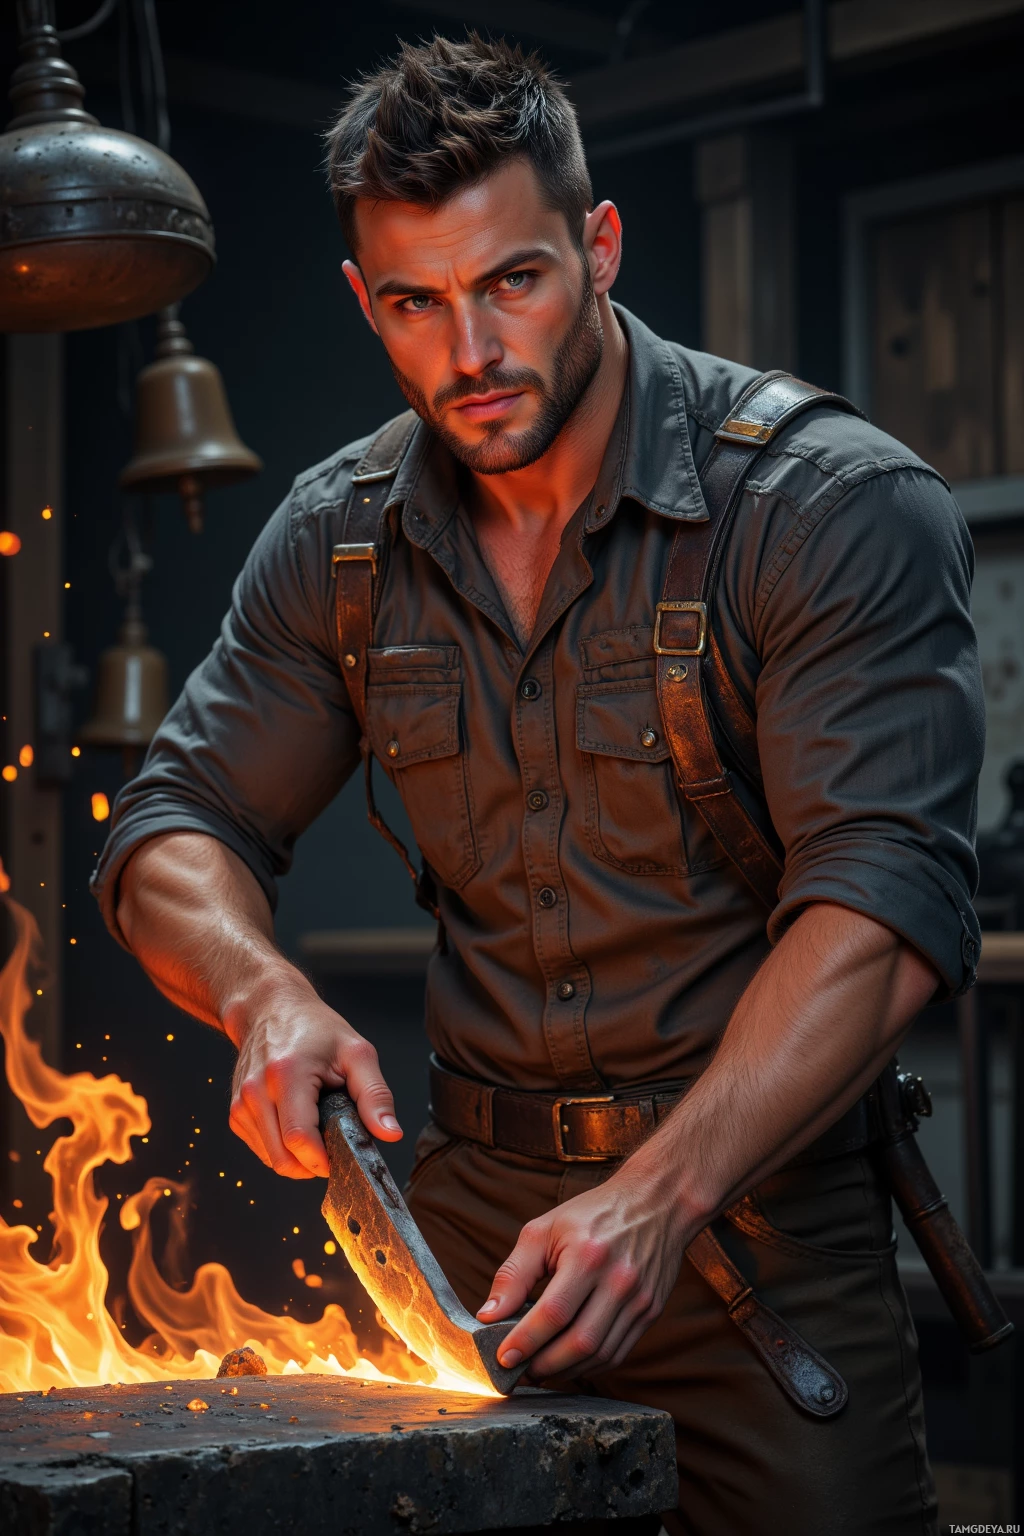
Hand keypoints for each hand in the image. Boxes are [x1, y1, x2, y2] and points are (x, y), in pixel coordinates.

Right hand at [226, 978, 400, 1178]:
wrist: (269, 1009)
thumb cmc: (315, 1028)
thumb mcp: (357, 1053)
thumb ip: (375, 1095)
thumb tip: (391, 1133)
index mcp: (287, 1075)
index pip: (298, 1140)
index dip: (323, 1161)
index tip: (342, 1158)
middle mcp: (256, 1092)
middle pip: (282, 1159)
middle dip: (313, 1165)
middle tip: (334, 1145)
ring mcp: (242, 1104)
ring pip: (271, 1160)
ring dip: (298, 1158)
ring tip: (316, 1126)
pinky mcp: (236, 1112)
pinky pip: (262, 1151)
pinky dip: (283, 1149)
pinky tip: (297, 1124)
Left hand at [475, 1161, 689, 1379]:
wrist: (656, 1201)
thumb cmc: (593, 1214)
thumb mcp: (544, 1230)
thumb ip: (514, 1273)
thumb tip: (488, 1317)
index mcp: (589, 1254)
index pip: (554, 1312)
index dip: (526, 1341)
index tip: (504, 1358)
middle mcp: (619, 1279)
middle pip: (579, 1342)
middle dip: (543, 1364)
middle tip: (519, 1369)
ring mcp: (640, 1298)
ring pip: (600, 1355)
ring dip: (565, 1370)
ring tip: (540, 1368)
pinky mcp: (651, 1311)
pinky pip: (618, 1353)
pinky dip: (590, 1365)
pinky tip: (569, 1360)